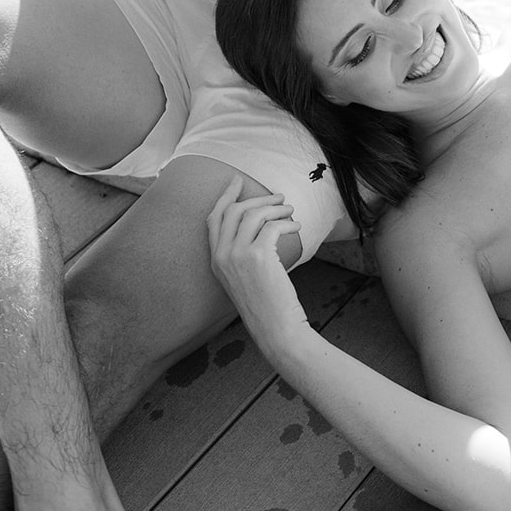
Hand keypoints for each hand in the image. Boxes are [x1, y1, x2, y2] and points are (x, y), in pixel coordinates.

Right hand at [207, 177, 307, 344]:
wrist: (275, 328)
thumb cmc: (266, 305)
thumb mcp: (244, 277)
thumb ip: (243, 254)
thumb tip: (261, 224)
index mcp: (215, 261)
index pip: (214, 219)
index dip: (225, 196)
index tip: (236, 181)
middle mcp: (221, 256)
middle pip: (234, 211)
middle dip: (258, 198)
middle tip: (279, 197)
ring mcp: (237, 255)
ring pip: (254, 215)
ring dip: (276, 208)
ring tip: (292, 211)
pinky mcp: (258, 256)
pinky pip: (272, 226)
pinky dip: (287, 223)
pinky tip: (297, 227)